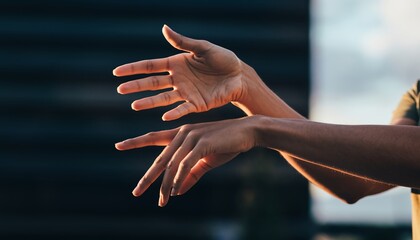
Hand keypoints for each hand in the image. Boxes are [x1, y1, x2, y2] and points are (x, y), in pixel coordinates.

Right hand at [113, 25, 244, 120]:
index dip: (133, 69)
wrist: (239, 75)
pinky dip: (174, 113)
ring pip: (163, 98)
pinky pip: (183, 109)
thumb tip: (163, 28)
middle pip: (152, 83)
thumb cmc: (223, 59)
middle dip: (136, 86)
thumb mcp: (203, 48)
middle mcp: (177, 79)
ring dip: (149, 102)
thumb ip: (183, 42)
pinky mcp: (197, 104)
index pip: (150, 66)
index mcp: (176, 64)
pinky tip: (164, 117)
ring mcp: (186, 93)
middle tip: (120, 89)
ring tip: (134, 105)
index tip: (117, 72)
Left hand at [115, 117, 259, 205]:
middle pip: (159, 158)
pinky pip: (185, 165)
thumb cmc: (227, 144)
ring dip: (165, 186)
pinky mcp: (201, 144)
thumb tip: (177, 191)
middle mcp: (182, 134)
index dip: (135, 141)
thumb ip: (191, 175)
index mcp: (181, 134)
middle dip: (148, 177)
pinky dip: (179, 180)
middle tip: (136, 192)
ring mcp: (191, 138)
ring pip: (171, 165)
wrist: (247, 132)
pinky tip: (176, 191)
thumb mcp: (206, 161)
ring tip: (162, 201)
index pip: (153, 138)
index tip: (118, 145)